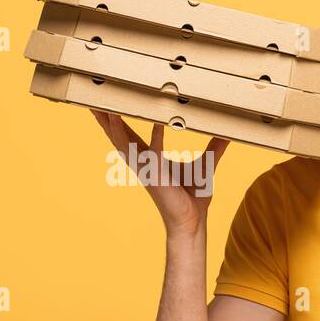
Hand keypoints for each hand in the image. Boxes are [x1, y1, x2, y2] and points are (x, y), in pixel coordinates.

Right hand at [92, 110, 228, 238]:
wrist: (193, 220)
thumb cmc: (194, 195)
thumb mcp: (206, 165)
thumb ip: (215, 147)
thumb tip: (228, 133)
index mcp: (149, 158)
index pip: (128, 134)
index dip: (116, 120)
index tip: (106, 104)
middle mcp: (143, 162)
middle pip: (118, 136)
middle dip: (104, 118)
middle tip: (91, 99)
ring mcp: (148, 169)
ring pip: (127, 143)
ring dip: (117, 126)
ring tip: (107, 108)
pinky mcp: (159, 176)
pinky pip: (156, 153)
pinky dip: (157, 137)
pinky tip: (158, 122)